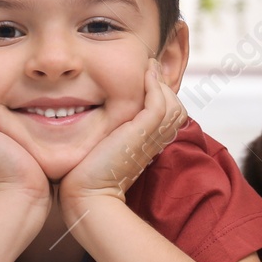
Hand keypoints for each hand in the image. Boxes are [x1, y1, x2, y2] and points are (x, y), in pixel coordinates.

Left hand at [58, 59, 187, 219]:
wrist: (86, 194)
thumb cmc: (88, 174)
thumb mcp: (104, 147)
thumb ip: (112, 132)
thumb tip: (101, 115)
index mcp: (149, 145)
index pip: (169, 115)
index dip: (162, 95)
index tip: (147, 79)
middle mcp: (154, 141)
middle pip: (175, 107)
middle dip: (164, 85)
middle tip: (149, 68)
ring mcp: (150, 137)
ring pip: (171, 102)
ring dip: (160, 81)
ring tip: (148, 67)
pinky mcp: (142, 132)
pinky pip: (159, 102)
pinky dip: (155, 85)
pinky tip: (145, 74)